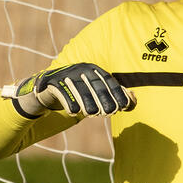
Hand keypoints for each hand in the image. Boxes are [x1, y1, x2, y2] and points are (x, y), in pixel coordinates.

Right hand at [1, 63, 135, 117]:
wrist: (48, 90)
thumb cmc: (79, 93)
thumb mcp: (96, 94)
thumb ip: (115, 97)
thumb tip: (133, 102)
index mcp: (93, 69)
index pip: (108, 81)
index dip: (117, 94)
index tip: (124, 107)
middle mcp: (80, 69)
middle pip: (94, 86)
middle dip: (103, 99)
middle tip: (110, 112)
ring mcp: (65, 74)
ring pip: (79, 90)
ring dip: (87, 103)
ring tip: (93, 114)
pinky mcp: (51, 81)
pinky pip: (62, 92)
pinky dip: (68, 102)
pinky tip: (74, 112)